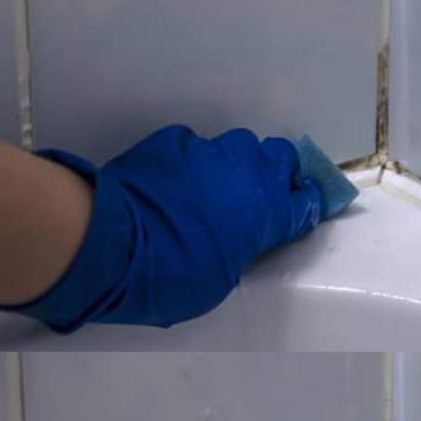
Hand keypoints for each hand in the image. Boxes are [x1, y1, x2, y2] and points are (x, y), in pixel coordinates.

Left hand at [0, 127, 327, 332]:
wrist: (112, 244)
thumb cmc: (173, 277)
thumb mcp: (222, 277)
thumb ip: (241, 247)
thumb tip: (236, 236)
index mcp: (267, 211)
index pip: (307, 200)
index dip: (308, 205)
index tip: (304, 211)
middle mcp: (246, 172)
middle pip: (279, 156)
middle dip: (277, 173)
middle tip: (262, 195)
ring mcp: (208, 151)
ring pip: (236, 148)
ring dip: (234, 166)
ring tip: (214, 189)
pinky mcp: (171, 142)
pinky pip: (193, 148)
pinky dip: (192, 163)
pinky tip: (173, 184)